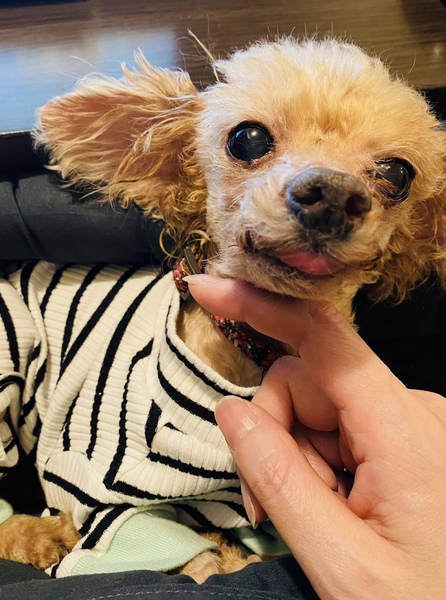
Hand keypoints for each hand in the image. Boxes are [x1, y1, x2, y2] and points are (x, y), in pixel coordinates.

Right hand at [188, 275, 445, 599]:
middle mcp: (408, 409)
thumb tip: (232, 410)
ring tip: (312, 521)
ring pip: (313, 410)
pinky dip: (314, 465)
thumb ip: (278, 480)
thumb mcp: (340, 561)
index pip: (323, 338)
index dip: (262, 305)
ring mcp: (405, 423)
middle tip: (271, 506)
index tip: (209, 289)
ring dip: (294, 460)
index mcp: (403, 429)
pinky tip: (329, 510)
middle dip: (274, 436)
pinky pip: (332, 430)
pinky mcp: (398, 439)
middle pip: (304, 384)